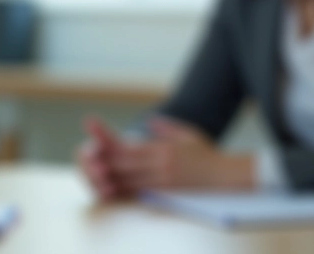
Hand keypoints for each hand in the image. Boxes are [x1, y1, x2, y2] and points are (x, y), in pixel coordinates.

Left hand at [80, 116, 255, 197]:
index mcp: (162, 147)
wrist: (227, 175)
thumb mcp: (187, 134)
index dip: (109, 142)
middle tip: (87, 156)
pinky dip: (125, 190)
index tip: (94, 135)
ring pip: (129, 180)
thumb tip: (149, 122)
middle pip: (124, 163)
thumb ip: (166, 127)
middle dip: (104, 160)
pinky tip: (113, 189)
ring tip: (93, 173)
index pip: (129, 146)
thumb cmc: (208, 153)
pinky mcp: (167, 192)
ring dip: (110, 177)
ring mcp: (163, 180)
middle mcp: (160, 163)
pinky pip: (140, 192)